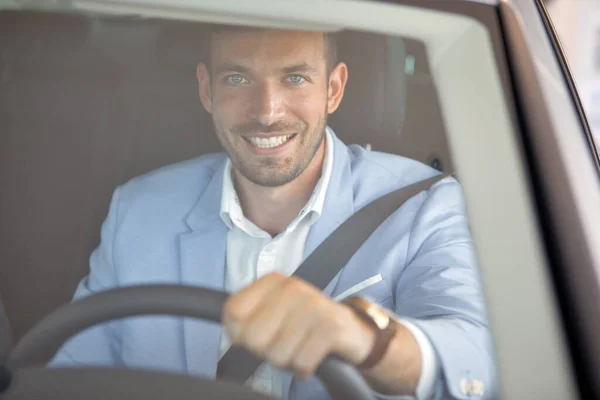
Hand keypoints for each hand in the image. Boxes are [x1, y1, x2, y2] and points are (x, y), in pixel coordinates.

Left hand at [222, 272, 375, 378]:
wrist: (351, 330)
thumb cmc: (303, 325)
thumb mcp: (273, 311)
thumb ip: (246, 317)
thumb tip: (234, 333)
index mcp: (272, 281)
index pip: (233, 312)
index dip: (238, 333)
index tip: (255, 334)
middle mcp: (292, 287)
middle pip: (253, 337)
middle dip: (265, 351)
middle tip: (282, 344)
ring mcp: (313, 305)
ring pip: (277, 354)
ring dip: (287, 361)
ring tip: (299, 348)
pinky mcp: (331, 326)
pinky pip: (301, 363)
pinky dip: (304, 369)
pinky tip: (312, 357)